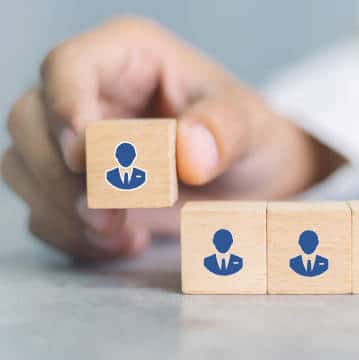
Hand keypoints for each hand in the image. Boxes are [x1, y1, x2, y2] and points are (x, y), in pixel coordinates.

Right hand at [2, 17, 343, 260]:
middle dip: (64, 174)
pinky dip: (74, 236)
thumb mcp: (249, 127)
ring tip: (121, 233)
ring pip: (23, 166)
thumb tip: (186, 154)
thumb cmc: (247, 137)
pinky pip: (43, 211)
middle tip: (111, 213)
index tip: (88, 157)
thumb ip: (222, 131)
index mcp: (129, 57)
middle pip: (30, 120)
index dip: (66, 109)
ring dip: (63, 209)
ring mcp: (78, 141)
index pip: (69, 67)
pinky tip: (124, 242)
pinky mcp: (77, 186)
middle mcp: (92, 94)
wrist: (249, 180)